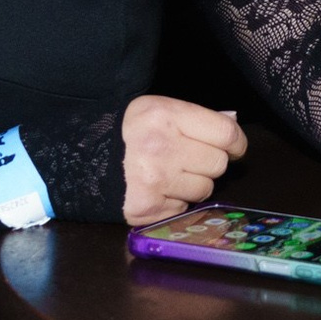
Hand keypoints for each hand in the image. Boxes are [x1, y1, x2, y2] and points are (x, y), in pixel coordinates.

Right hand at [120, 98, 248, 222]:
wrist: (83, 160)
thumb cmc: (128, 134)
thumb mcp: (158, 111)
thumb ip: (196, 118)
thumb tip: (233, 123)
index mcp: (165, 116)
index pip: (225, 133)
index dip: (236, 143)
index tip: (234, 147)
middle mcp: (160, 147)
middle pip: (218, 164)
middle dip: (207, 163)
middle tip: (185, 159)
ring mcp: (154, 180)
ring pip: (205, 189)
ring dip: (192, 185)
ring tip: (167, 174)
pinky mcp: (147, 207)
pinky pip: (184, 208)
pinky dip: (174, 202)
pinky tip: (156, 190)